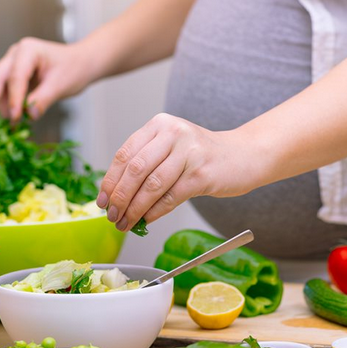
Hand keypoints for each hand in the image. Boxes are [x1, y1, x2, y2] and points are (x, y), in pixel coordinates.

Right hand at [0, 37, 95, 122]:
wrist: (82, 63)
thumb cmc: (74, 69)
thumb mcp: (61, 85)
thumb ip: (43, 99)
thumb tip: (29, 115)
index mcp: (28, 50)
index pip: (16, 76)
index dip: (14, 98)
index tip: (14, 117)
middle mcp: (16, 54)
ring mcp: (14, 63)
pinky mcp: (15, 74)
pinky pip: (6, 90)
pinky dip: (6, 104)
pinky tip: (9, 119)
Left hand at [96, 113, 258, 230]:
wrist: (244, 155)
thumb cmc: (203, 155)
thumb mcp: (172, 146)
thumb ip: (147, 162)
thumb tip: (116, 195)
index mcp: (160, 124)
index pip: (125, 154)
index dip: (110, 180)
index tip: (103, 200)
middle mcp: (173, 133)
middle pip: (135, 170)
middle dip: (120, 197)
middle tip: (112, 216)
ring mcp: (189, 153)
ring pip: (151, 186)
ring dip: (135, 209)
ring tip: (127, 222)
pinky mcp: (201, 174)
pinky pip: (170, 197)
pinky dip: (155, 212)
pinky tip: (147, 220)